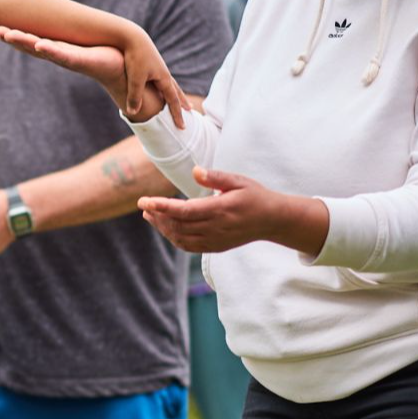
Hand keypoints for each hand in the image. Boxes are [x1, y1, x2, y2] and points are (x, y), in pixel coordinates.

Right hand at [0, 30, 135, 108]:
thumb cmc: (101, 52)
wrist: (122, 68)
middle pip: (29, 46)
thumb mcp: (79, 40)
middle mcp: (56, 54)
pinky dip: (51, 50)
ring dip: (25, 43)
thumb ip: (65, 32)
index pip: (29, 40)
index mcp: (55, 48)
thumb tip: (54, 20)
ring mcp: (66, 58)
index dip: (13, 35)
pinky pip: (63, 54)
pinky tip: (39, 43)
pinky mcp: (80, 60)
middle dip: (12, 39)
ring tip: (9, 35)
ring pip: (41, 50)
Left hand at [121, 28, 186, 127]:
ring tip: (178, 97)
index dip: (177, 114)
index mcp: (163, 78)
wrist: (131, 36)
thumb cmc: (134, 57)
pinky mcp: (150, 62)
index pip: (173, 100)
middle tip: (189, 111)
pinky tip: (160, 83)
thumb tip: (132, 113)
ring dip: (174, 92)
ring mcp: (157, 67)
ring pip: (168, 83)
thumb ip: (134, 96)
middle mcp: (163, 73)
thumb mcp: (135, 79)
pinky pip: (159, 77)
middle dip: (182, 102)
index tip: (182, 126)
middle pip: (176, 91)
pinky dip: (163, 84)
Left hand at [137, 168, 329, 255]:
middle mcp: (216, 228)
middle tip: (144, 205)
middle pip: (178, 226)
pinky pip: (189, 246)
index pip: (184, 211)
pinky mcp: (215, 247)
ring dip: (163, 228)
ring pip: (181, 238)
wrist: (272, 220)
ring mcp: (215, 240)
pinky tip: (166, 228)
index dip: (161, 207)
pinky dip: (174, 238)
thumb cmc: (254, 196)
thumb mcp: (238, 181)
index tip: (144, 201)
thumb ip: (216, 177)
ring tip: (150, 215)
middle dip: (158, 216)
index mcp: (220, 209)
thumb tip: (195, 171)